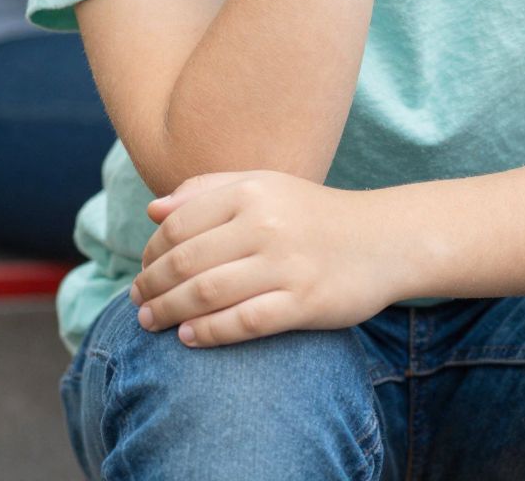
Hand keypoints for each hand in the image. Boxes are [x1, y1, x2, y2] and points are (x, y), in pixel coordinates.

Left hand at [128, 172, 402, 347]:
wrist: (386, 239)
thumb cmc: (315, 215)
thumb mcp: (268, 187)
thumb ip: (210, 190)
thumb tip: (153, 210)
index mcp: (253, 191)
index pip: (178, 225)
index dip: (151, 253)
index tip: (144, 270)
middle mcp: (267, 224)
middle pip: (186, 262)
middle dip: (152, 287)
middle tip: (139, 303)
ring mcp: (287, 264)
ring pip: (206, 293)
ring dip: (169, 312)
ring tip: (151, 323)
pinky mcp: (304, 301)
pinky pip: (242, 322)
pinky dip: (208, 332)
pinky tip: (189, 337)